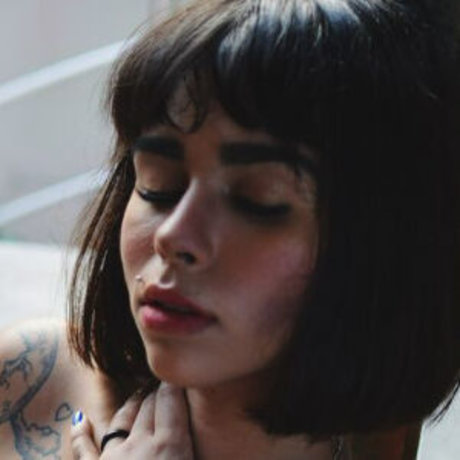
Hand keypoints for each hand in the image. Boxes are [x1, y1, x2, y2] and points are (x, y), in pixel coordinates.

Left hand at [71, 382, 194, 458]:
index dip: (176, 382)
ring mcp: (112, 458)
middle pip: (150, 403)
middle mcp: (139, 445)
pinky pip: (84, 448)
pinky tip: (80, 419)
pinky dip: (81, 433)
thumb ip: (198, 448)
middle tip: (167, 381)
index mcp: (170, 446)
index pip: (171, 398)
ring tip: (141, 393)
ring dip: (133, 403)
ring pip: (123, 417)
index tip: (183, 373)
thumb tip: (244, 449)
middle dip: (159, 389)